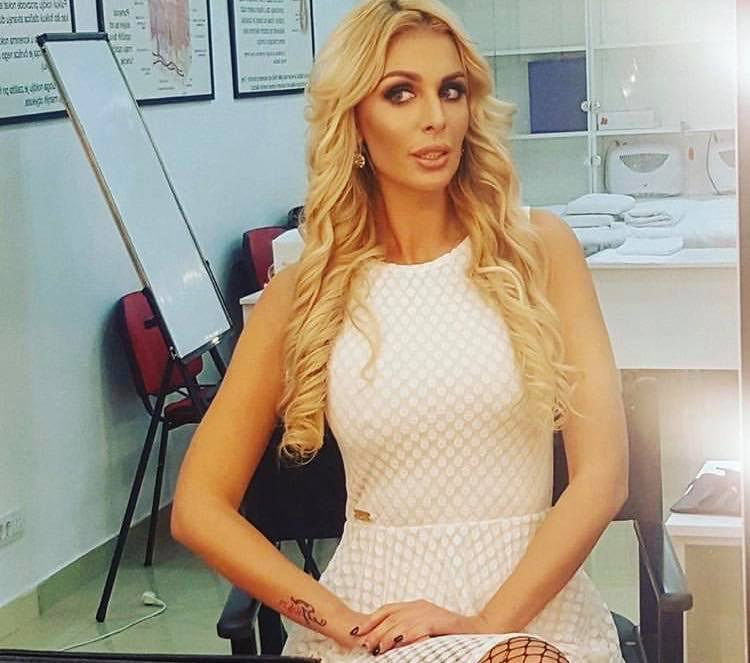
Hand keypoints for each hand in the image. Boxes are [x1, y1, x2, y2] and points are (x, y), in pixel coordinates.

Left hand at [350, 600, 492, 655]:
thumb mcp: (425, 625)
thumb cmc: (451, 632)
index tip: (359, 631)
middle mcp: (419, 605)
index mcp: (415, 605)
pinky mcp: (437, 621)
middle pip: (391, 616)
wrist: (477, 629)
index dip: (372, 619)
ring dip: (387, 635)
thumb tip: (390, 639)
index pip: (387, 609)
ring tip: (377, 647)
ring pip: (401, 622)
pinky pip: (418, 628)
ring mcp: (428, 612)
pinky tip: (398, 642)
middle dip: (375, 630)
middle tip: (365, 644)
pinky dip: (407, 635)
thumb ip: (410, 627)